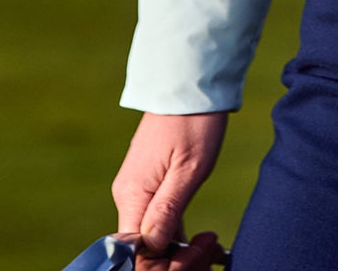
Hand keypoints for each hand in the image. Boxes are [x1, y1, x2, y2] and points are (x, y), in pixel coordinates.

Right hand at [111, 110, 229, 268]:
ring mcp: (136, 190)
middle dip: (173, 259)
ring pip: (151, 237)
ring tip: (210, 245)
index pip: (134, 250)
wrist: (191, 84)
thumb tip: (150, 250)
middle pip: (142, 247)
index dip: (161, 262)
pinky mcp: (148, 185)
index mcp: (131, 195)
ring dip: (178, 249)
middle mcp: (127, 196)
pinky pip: (157, 221)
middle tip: (207, 249)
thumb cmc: (194, 123)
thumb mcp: (189, 169)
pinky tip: (200, 240)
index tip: (192, 256)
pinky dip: (176, 234)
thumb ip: (167, 211)